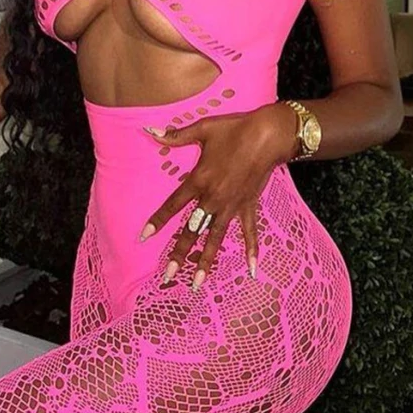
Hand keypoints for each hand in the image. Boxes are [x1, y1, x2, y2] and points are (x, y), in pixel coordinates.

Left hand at [139, 104, 297, 289]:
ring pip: (216, 238)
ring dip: (206, 261)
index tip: (143, 237)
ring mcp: (232, 205)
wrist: (268, 135)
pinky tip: (252, 269)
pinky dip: (251, 250)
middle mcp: (213, 199)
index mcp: (199, 180)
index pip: (173, 205)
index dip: (158, 221)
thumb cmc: (235, 130)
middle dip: (179, 254)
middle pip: (192, 230)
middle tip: (168, 276)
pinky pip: (249, 232)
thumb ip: (176, 136)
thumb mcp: (203, 129)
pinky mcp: (249, 206)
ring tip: (197, 283)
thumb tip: (151, 131)